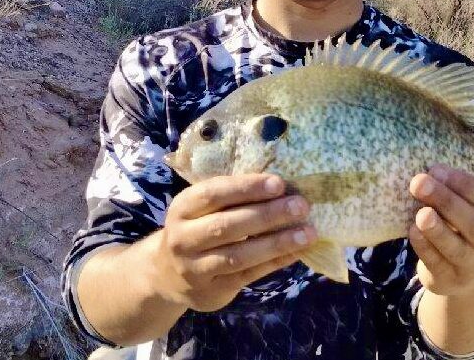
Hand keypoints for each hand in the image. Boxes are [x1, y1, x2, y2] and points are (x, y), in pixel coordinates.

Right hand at [151, 174, 316, 311]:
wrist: (166, 275)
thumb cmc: (198, 228)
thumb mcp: (202, 209)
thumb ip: (232, 197)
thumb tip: (281, 186)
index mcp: (183, 208)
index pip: (213, 193)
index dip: (246, 188)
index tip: (279, 183)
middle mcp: (184, 238)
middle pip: (227, 224)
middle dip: (268, 214)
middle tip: (301, 206)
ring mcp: (196, 268)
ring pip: (239, 254)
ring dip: (277, 242)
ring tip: (307, 232)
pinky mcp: (212, 290)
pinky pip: (248, 275)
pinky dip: (275, 262)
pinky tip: (297, 251)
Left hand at [408, 165, 473, 296]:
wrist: (466, 274)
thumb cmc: (460, 225)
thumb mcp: (465, 206)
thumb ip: (450, 189)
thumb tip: (425, 170)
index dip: (465, 183)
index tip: (437, 169)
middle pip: (473, 223)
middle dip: (446, 201)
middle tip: (419, 183)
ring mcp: (471, 264)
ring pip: (457, 248)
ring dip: (437, 229)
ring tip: (421, 213)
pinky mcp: (449, 280)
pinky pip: (438, 264)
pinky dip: (425, 248)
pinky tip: (413, 232)